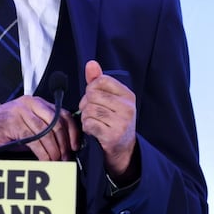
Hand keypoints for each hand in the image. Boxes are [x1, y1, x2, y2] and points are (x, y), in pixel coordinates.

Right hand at [0, 95, 80, 160]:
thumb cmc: (5, 128)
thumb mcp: (28, 125)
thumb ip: (46, 130)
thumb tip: (65, 145)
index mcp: (37, 102)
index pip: (63, 114)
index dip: (72, 131)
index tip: (75, 145)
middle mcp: (31, 104)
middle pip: (57, 123)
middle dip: (64, 143)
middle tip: (66, 156)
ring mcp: (22, 112)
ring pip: (47, 132)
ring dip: (54, 150)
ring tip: (56, 160)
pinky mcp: (14, 123)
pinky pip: (35, 139)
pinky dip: (43, 152)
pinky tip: (45, 160)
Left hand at [80, 60, 137, 178]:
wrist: (124, 149)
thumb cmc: (115, 120)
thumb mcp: (111, 99)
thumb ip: (99, 80)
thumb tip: (91, 64)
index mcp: (128, 95)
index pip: (101, 80)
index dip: (92, 88)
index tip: (94, 97)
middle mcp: (128, 108)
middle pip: (92, 95)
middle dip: (86, 103)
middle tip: (92, 111)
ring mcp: (121, 123)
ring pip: (89, 109)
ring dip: (86, 116)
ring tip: (94, 121)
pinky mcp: (112, 136)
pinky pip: (88, 123)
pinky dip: (86, 127)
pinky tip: (94, 130)